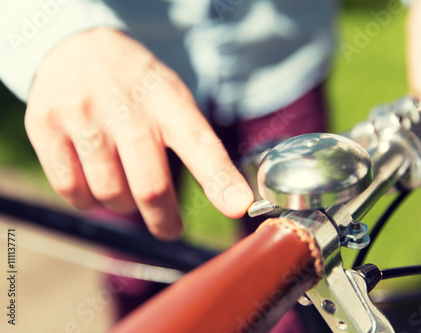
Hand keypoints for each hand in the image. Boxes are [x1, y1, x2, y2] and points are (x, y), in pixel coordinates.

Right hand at [25, 28, 253, 239]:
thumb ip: (194, 141)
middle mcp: (125, 107)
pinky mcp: (45, 128)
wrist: (74, 46)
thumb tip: (228, 199)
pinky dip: (89, 200)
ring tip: (125, 186)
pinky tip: (95, 182)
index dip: (220, 179)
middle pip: (150, 186)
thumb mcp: (171, 96)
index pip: (199, 142)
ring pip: (110, 195)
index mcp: (167, 99)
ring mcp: (82, 116)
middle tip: (170, 229)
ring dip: (124, 204)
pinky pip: (73, 191)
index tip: (239, 206)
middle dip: (164, 220)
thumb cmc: (135, 85)